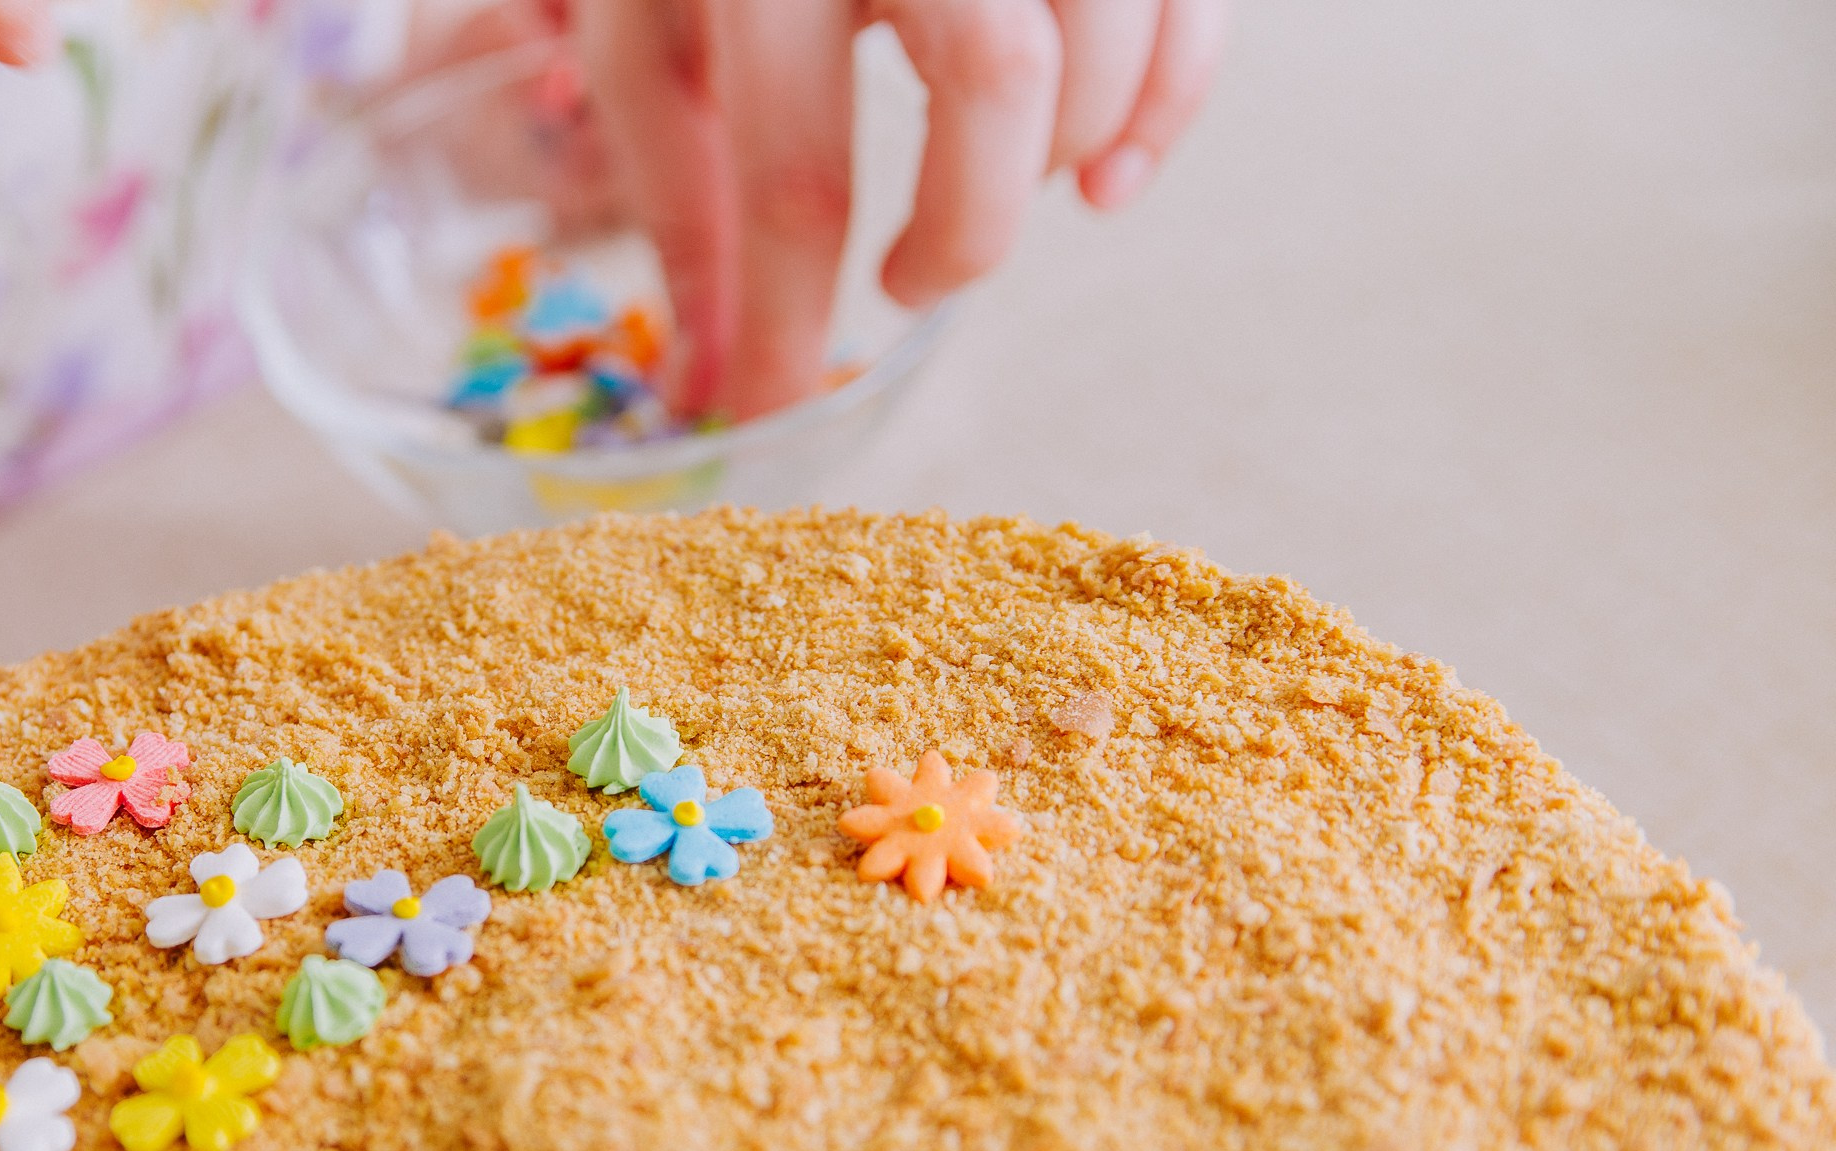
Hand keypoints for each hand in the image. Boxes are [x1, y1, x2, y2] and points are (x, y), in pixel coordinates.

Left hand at [577, 0, 1226, 418]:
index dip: (786, 324)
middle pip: (996, 81)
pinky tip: (1102, 182)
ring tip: (980, 191)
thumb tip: (707, 383)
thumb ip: (685, 194)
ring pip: (1100, 44)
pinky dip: (1167, 113)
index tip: (777, 411)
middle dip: (965, 230)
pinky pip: (1194, 10)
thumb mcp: (654, 29)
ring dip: (1057, 161)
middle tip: (910, 283)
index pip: (796, 171)